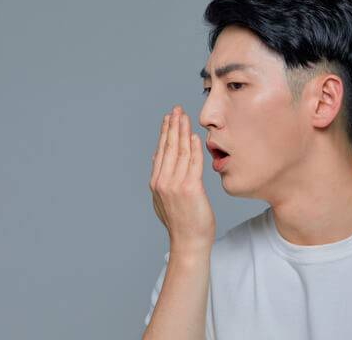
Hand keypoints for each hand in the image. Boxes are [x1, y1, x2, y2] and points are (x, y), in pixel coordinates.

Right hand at [149, 105, 215, 254]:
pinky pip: (193, 163)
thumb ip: (160, 177)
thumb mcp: (163, 198)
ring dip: (182, 132)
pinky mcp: (190, 189)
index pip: (161, 151)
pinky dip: (194, 148)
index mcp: (156, 182)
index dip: (164, 132)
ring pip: (180, 152)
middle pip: (168, 147)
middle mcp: (163, 181)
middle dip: (172, 126)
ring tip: (185, 117)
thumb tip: (156, 157)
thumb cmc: (180, 222)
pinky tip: (195, 136)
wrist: (188, 242)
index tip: (168, 118)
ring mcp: (175, 185)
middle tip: (176, 109)